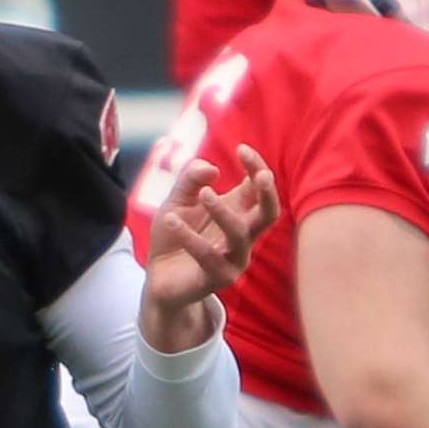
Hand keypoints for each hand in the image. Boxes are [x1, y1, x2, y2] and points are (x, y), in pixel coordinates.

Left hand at [135, 147, 280, 350]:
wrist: (158, 275)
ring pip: (240, 234)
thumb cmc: (174, 235)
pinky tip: (171, 220)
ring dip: (223, 211)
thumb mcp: (177, 200)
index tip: (242, 149)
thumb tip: (211, 169)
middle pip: (269, 213)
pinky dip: (190, 237)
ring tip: (204, 193)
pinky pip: (209, 256)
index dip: (257, 167)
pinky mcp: (218, 278)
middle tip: (258, 175)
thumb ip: (190, 180)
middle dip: (268, 194)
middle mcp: (243, 235)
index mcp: (239, 211)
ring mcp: (234, 258)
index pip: (259, 187)